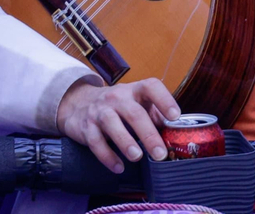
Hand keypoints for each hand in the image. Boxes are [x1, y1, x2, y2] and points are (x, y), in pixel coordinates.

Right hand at [56, 78, 178, 172]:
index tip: (175, 116)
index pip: (151, 87)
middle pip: (135, 114)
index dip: (165, 100)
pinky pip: (96, 142)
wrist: (79, 104)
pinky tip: (119, 167)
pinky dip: (107, 156)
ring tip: (137, 157)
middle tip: (160, 154)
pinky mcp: (86, 127)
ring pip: (112, 124)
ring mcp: (100, 111)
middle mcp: (117, 97)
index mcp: (135, 90)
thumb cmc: (118, 106)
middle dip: (149, 135)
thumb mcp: (136, 103)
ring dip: (125, 142)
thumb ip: (154, 115)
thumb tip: (173, 134)